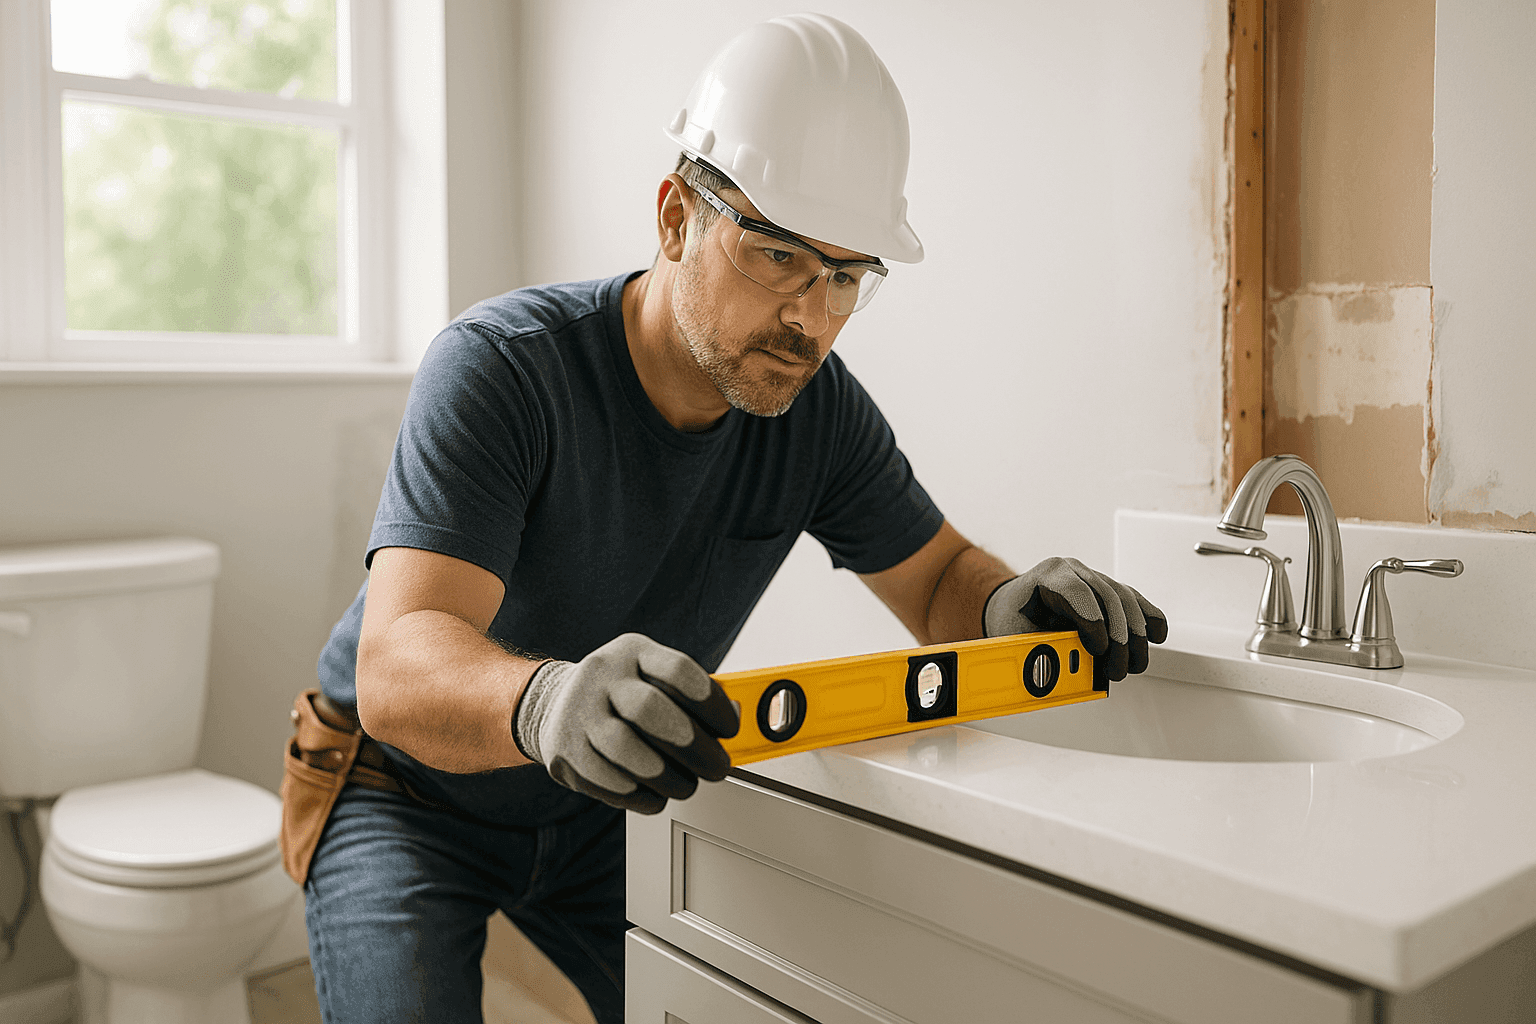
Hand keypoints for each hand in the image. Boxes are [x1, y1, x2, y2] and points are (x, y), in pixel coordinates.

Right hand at [513, 633, 740, 813]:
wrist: (557, 704)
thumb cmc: (621, 695)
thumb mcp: (654, 676)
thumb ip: (691, 695)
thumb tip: (733, 716)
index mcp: (633, 651)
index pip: (678, 670)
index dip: (712, 704)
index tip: (730, 729)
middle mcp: (602, 675)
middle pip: (648, 709)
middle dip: (692, 746)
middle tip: (715, 766)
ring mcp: (577, 711)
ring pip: (623, 748)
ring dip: (666, 776)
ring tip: (685, 785)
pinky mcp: (564, 750)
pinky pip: (606, 780)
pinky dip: (638, 794)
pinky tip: (655, 793)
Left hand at [983, 558, 1167, 680]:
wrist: (1015, 603)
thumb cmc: (1013, 618)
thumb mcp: (1015, 636)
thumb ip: (1036, 653)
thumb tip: (1056, 676)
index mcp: (1048, 576)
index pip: (1075, 592)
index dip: (1091, 621)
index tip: (1099, 649)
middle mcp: (1073, 571)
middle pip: (1107, 596)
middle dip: (1118, 637)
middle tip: (1118, 670)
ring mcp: (1093, 578)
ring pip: (1125, 599)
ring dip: (1135, 636)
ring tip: (1134, 665)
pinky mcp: (1106, 590)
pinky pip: (1133, 602)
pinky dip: (1147, 618)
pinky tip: (1158, 635)